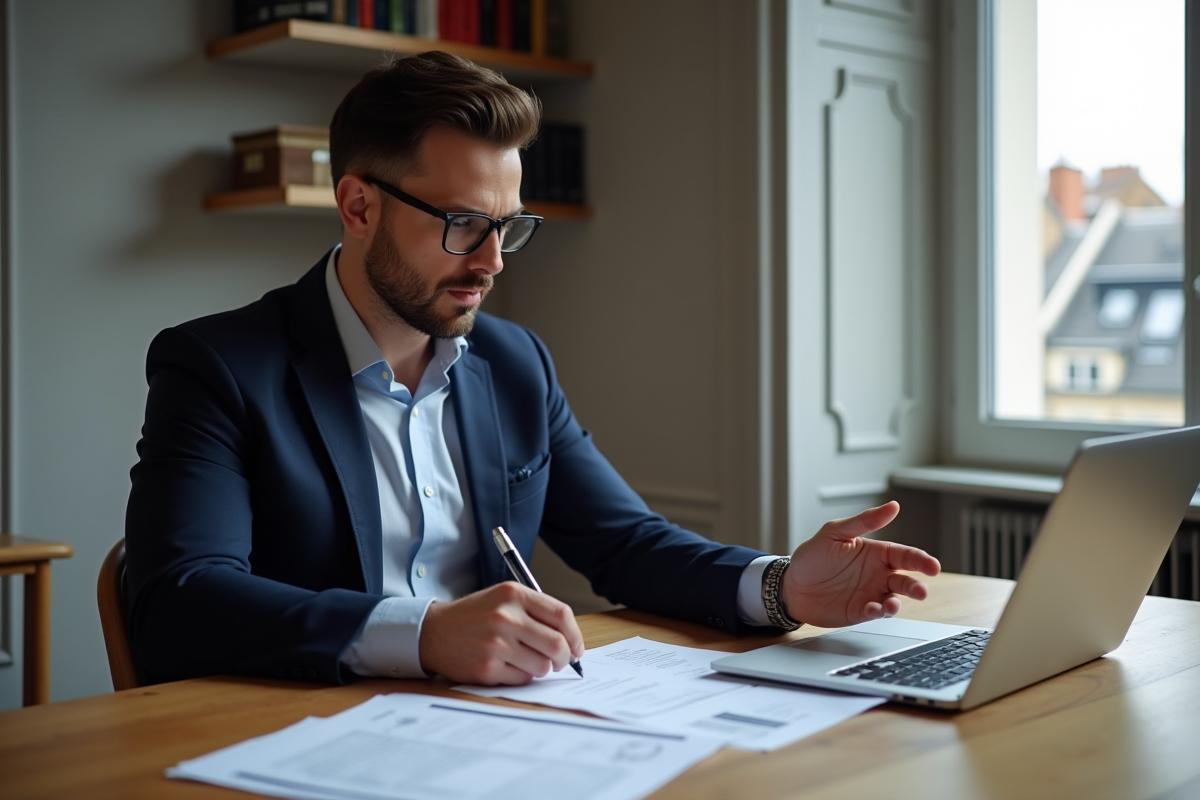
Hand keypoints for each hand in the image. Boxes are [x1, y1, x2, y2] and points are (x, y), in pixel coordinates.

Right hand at [418, 582, 584, 684]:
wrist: (433, 632)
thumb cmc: (474, 616)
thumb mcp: (503, 598)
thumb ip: (535, 611)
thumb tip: (570, 639)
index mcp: (513, 594)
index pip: (561, 614)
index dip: (575, 634)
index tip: (577, 647)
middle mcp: (505, 617)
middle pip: (557, 644)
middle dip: (565, 657)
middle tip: (561, 661)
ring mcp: (496, 644)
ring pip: (542, 666)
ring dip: (542, 668)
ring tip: (527, 661)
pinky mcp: (487, 668)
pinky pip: (522, 678)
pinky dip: (522, 676)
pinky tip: (508, 666)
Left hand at [782, 501, 939, 627]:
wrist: (791, 584)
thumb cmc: (813, 556)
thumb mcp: (836, 532)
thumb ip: (864, 522)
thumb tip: (893, 506)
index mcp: (877, 554)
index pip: (906, 556)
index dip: (921, 560)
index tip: (932, 566)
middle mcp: (878, 575)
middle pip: (906, 581)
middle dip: (917, 586)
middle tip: (921, 591)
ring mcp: (870, 594)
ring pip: (894, 600)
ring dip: (897, 603)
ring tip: (893, 604)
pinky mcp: (859, 612)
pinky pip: (874, 614)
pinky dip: (877, 612)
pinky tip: (873, 608)